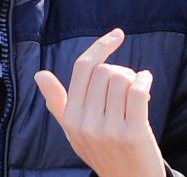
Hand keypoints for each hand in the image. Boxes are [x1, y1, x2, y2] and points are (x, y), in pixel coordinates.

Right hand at [34, 28, 164, 176]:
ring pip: (122, 78)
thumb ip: (58, 103)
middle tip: (127, 85)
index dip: (100, 46)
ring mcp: (109, 130)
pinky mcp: (133, 134)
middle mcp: (86, 123)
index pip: (83, 67)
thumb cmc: (103, 151)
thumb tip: (40, 74)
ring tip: (136, 91)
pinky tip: (147, 83)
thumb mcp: (74, 130)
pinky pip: (139, 91)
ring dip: (135, 77)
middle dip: (120, 70)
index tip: (117, 35)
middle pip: (105, 70)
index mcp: (70, 118)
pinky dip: (146, 80)